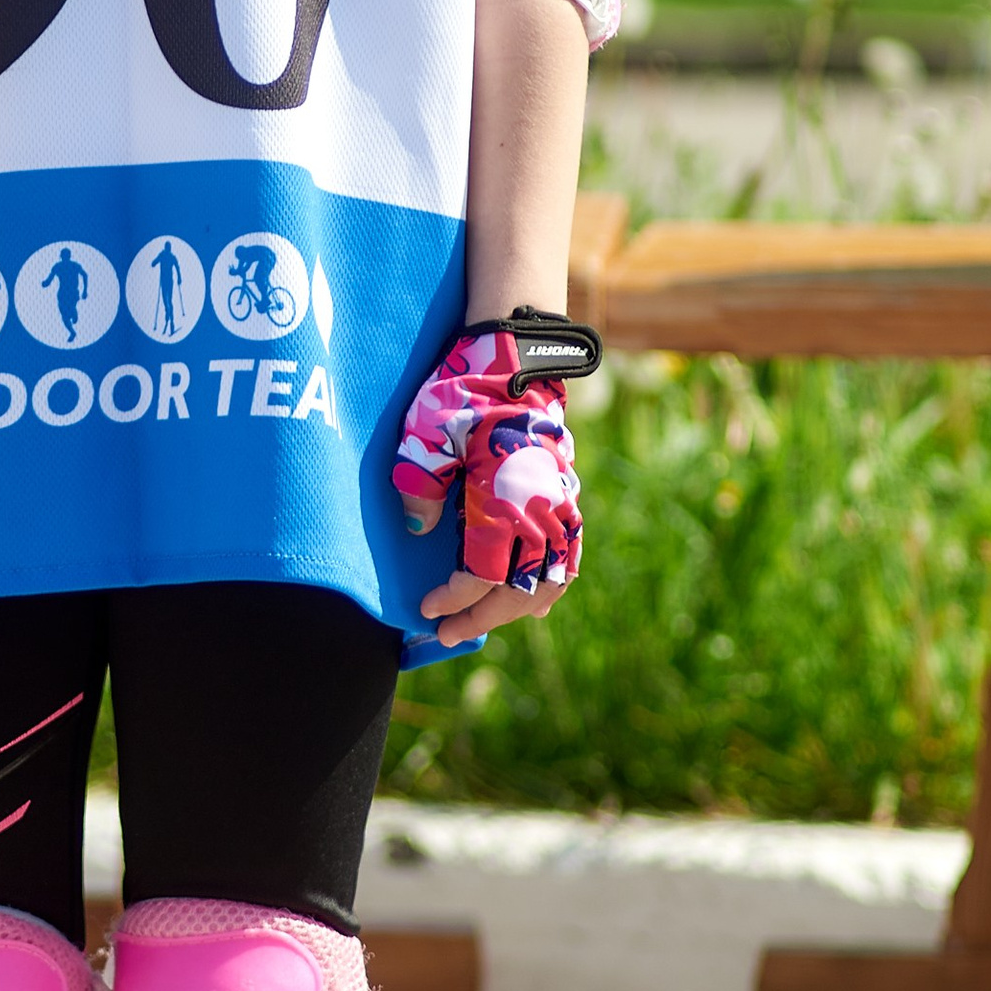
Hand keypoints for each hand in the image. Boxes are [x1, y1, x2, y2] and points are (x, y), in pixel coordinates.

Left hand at [392, 313, 596, 651]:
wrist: (513, 357)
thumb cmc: (463, 393)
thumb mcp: (425, 436)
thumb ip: (420, 486)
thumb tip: (421, 531)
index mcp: (502, 501)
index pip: (480, 577)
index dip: (453, 602)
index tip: (425, 610)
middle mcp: (537, 510)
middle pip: (517, 590)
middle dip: (480, 618)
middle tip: (445, 634)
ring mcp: (558, 503)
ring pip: (551, 578)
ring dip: (518, 608)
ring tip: (486, 624)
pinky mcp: (566, 494)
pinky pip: (570, 553)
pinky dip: (555, 583)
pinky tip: (537, 604)